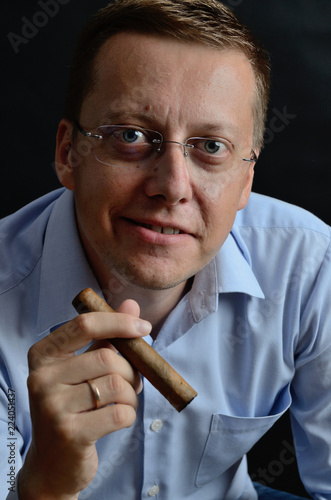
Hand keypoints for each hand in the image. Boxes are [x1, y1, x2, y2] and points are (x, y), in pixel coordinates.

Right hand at [18, 300, 151, 499]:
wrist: (52, 464)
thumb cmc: (73, 406)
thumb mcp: (83, 368)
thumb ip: (106, 336)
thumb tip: (131, 304)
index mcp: (43, 355)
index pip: (84, 325)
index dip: (119, 322)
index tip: (144, 328)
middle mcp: (41, 378)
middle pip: (107, 358)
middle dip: (131, 370)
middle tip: (132, 382)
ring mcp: (52, 407)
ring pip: (117, 385)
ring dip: (131, 394)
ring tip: (123, 401)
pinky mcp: (70, 433)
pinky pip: (120, 412)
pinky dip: (129, 414)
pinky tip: (117, 419)